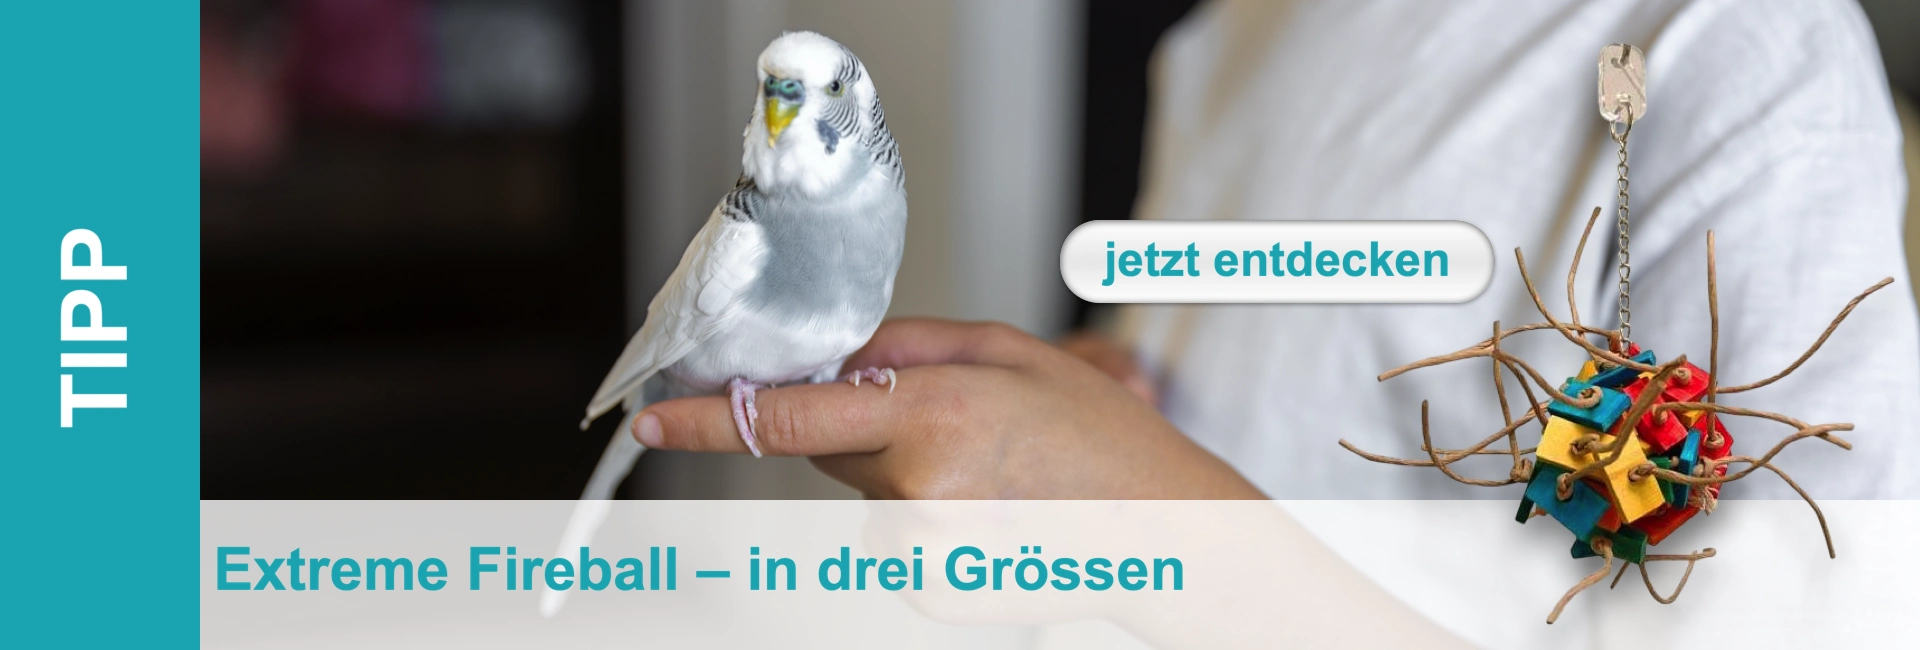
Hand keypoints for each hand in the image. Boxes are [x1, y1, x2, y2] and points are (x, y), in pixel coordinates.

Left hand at [632, 318, 1263, 498]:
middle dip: (863, 423)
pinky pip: (893, 532)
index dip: (709, 416)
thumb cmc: (1101, 441)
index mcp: (933, 415)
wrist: (1165, 535)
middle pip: (832, 447)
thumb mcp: (1008, 354)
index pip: (786, 418)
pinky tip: (988, 508)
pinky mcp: (925, 587)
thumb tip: (825, 353)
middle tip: (958, 420)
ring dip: (902, 471)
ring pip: (865, 491)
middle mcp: (916, 489)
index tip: (656, 413)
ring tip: (991, 473)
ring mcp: (920, 549)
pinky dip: (924, 513)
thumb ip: (902, 345)